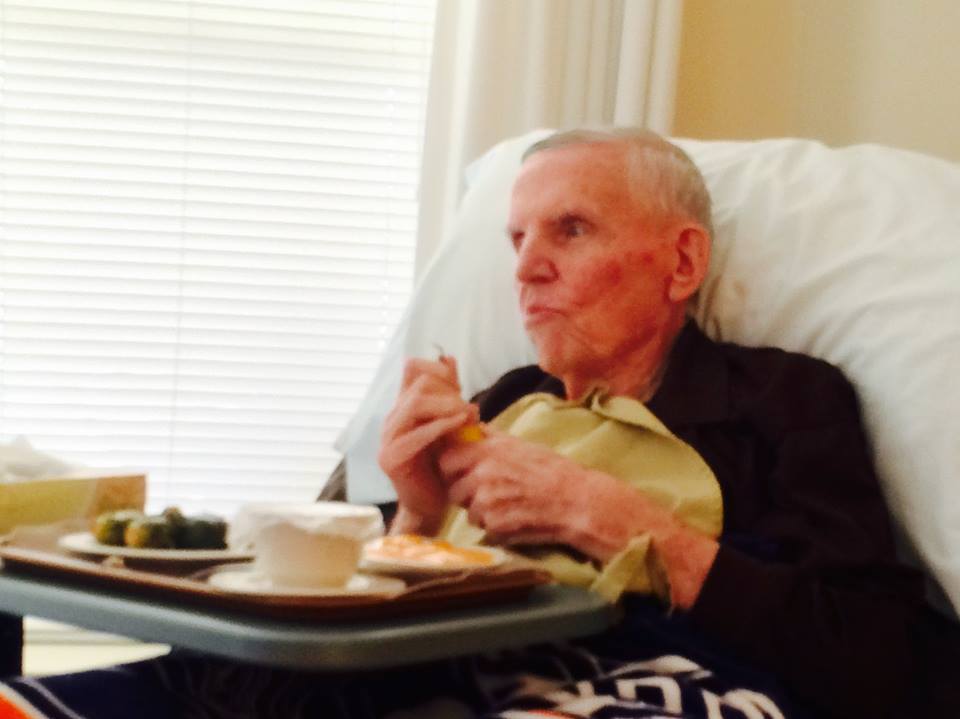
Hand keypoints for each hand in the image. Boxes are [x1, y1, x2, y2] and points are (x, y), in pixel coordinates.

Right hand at [378, 356, 477, 532]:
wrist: (430, 505)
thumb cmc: (442, 464)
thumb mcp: (449, 423)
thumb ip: (448, 393)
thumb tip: (448, 357)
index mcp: (403, 407)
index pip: (412, 367)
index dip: (438, 369)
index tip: (459, 386)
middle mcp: (392, 418)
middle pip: (419, 384)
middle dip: (450, 392)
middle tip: (470, 409)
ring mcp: (388, 438)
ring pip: (416, 404)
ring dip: (448, 407)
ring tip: (469, 416)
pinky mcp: (391, 458)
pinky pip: (416, 435)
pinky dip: (441, 427)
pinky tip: (461, 427)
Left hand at [435, 429, 627, 558]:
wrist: (577, 501)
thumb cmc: (552, 471)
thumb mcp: (521, 444)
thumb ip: (491, 437)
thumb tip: (469, 425)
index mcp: (488, 451)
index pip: (445, 458)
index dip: (451, 467)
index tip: (461, 472)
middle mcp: (483, 474)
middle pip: (451, 487)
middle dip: (462, 492)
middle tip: (482, 493)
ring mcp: (487, 501)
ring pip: (466, 511)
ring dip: (480, 512)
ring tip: (505, 506)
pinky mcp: (494, 524)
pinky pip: (483, 528)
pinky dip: (495, 527)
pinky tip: (514, 518)